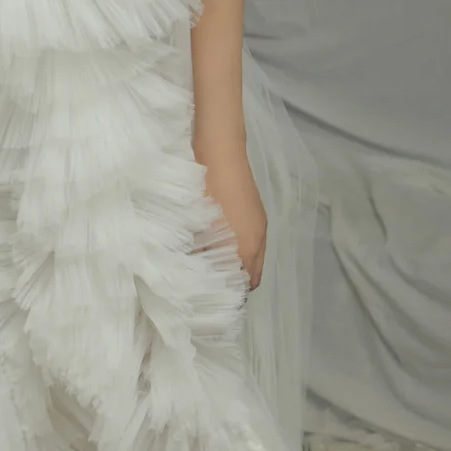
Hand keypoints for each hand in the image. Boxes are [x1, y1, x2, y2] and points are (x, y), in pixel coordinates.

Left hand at [197, 148, 266, 291]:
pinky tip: (221, 240)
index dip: (231, 295)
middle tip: (213, 284)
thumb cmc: (206, 190)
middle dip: (236, 283)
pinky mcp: (256, 211)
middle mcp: (258, 240)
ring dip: (239, 264)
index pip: (245, 285)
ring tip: (214, 264)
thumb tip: (191, 268)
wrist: (221, 151)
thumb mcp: (197, 224)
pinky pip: (253, 240)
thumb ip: (198, 252)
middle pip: (253, 274)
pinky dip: (241, 248)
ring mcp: (259, 224)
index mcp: (246, 248)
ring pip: (253, 256)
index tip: (214, 299)